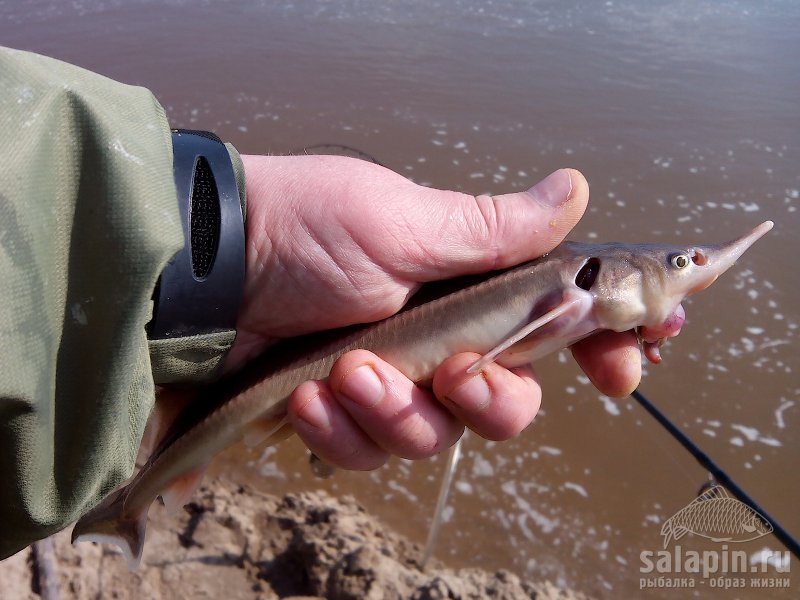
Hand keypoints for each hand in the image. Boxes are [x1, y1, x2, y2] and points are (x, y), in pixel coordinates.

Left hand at [226, 156, 639, 469]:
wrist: (208, 266)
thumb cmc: (305, 226)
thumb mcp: (402, 221)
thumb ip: (493, 230)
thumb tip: (576, 190)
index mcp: (470, 284)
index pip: (556, 322)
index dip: (600, 347)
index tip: (626, 368)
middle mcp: (442, 337)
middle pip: (508, 403)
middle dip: (491, 400)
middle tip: (458, 374)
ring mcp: (393, 380)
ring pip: (436, 438)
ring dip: (396, 411)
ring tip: (347, 369)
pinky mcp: (344, 412)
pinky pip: (367, 452)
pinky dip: (341, 429)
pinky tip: (308, 395)